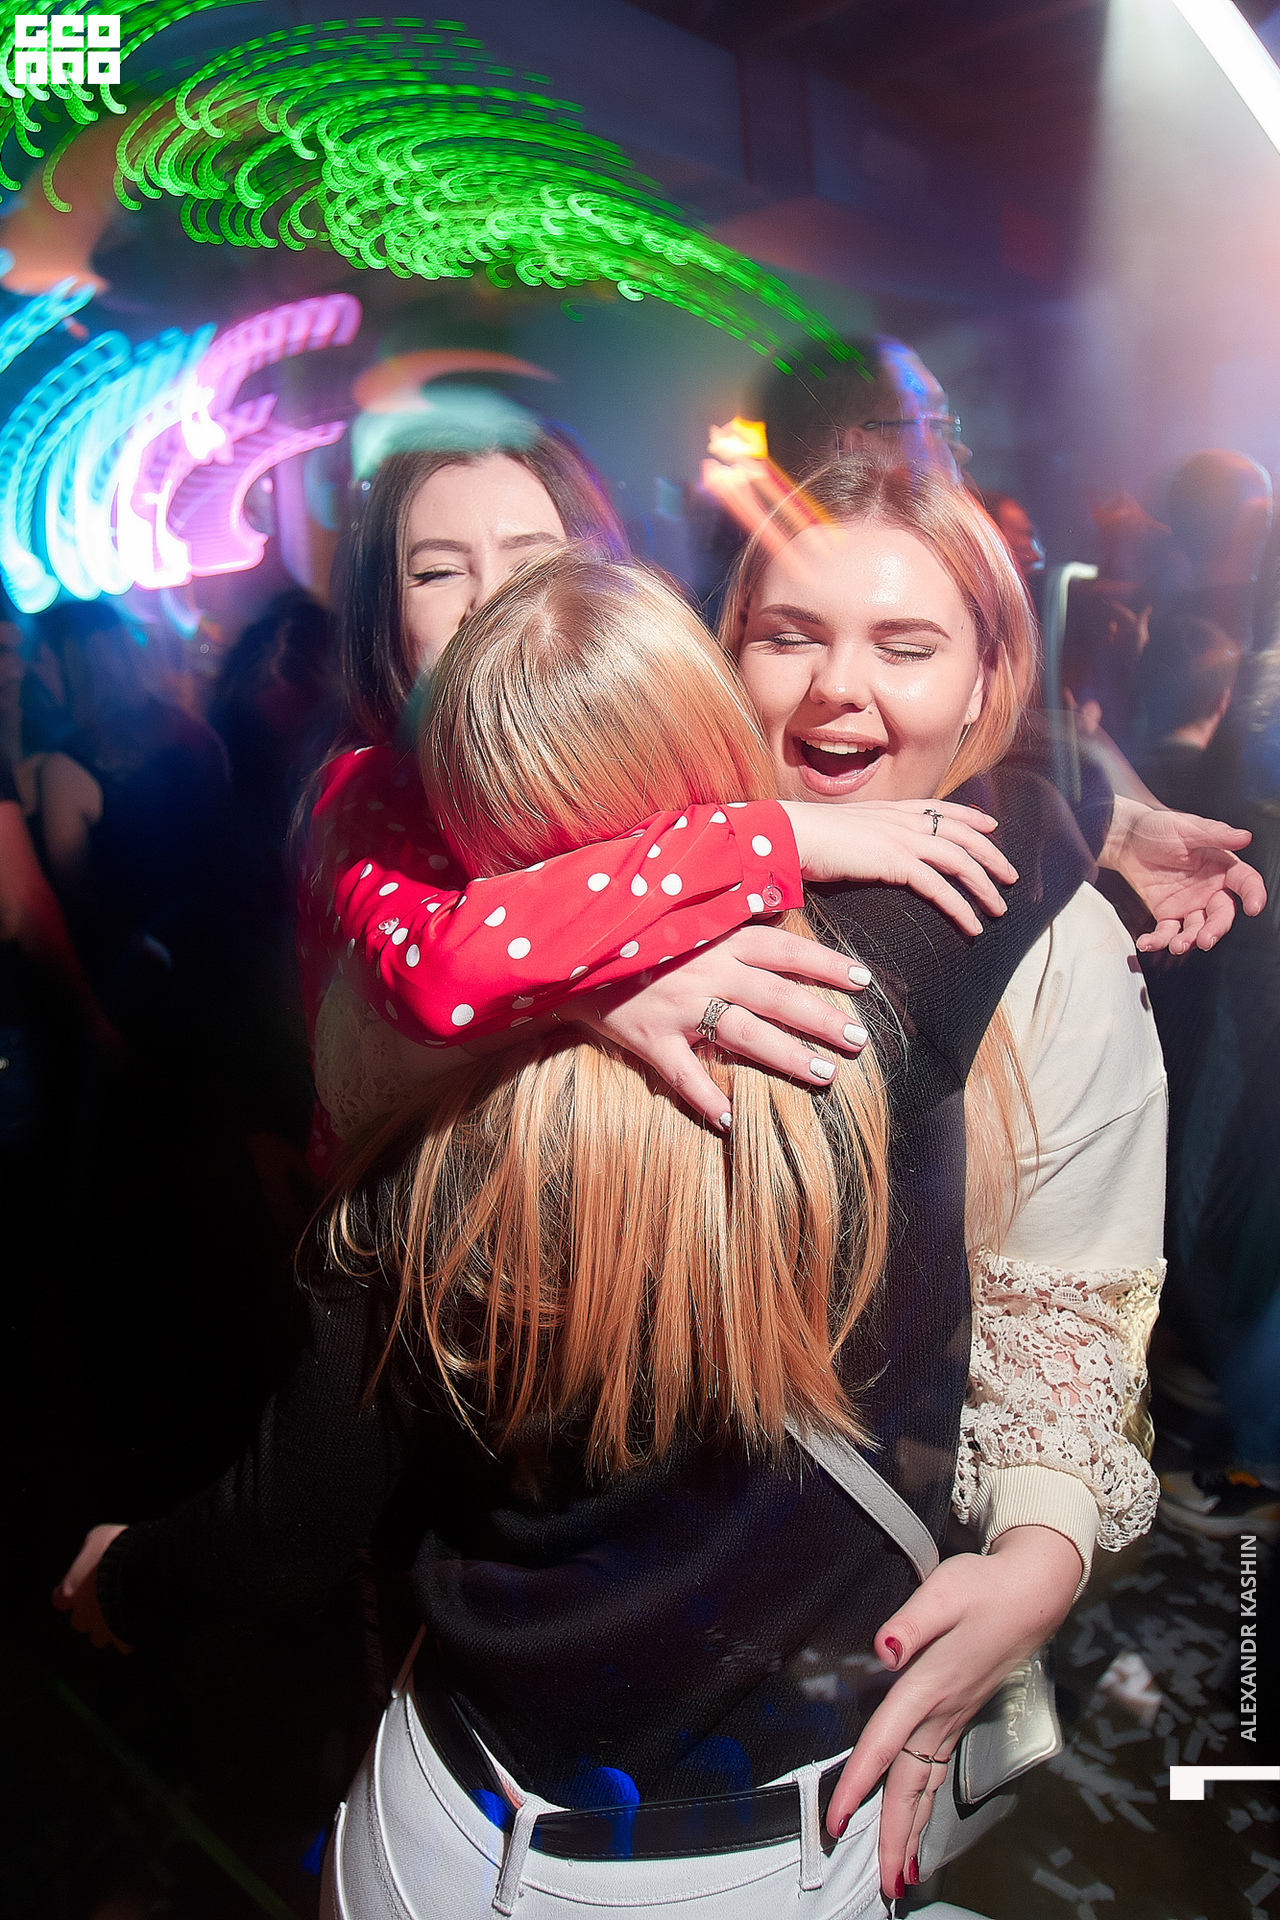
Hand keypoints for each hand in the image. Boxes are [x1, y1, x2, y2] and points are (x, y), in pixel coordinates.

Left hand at [52, 1525, 132, 1651]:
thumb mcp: (98, 1537)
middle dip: (91, 1613)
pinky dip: (129, 1634)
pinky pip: (123, 1643)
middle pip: (80, 1622)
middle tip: (108, 1597)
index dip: (73, 1593)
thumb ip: (87, 1551)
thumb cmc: (118, 1550)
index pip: (60, 1600)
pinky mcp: (123, 1639)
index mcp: (70, 1592)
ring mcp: (103, 1630)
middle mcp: (82, 1615)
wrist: (146, 1569)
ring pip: (100, 1637)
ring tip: (125, 1610)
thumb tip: (86, 1555)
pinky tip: (139, 1618)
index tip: (85, 1585)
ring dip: (109, 1626)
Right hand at [558, 923, 873, 1128]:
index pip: (785, 949)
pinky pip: (681, 1074)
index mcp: (717, 939)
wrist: (568, 951)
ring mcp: (677, 1007)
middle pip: (776, 996)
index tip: (864, 980)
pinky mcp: (647, 1038)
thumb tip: (779, 909)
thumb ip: (728, 921)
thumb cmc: (635, 934)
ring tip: (824, 1075)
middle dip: (821, 1017)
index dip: (827, 964)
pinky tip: (731, 1121)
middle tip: (859, 1040)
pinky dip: (705, 1098)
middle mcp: (705, 971)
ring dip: (786, 1055)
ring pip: (743, 1033)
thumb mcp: (683, 916)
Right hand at [781, 799, 1017, 937]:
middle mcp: (901, 819)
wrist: (789, 834)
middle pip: (962, 834)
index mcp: (890, 809)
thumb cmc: (805, 838)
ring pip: (959, 859)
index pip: (941, 808)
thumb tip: (865, 852)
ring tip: (998, 908)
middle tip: (1011, 876)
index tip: (991, 825)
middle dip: (991, 855)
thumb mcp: (842, 834)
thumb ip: (862, 840)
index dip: (971, 816)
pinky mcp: (895, 861)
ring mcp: (901, 838)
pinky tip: (972, 925)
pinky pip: (939, 887)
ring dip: (984, 885)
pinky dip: (960, 906)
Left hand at [825, 1525, 1080, 1897]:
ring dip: (911, 1833)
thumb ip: (911, 1622)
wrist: (1034, 1594)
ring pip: (925, 1787)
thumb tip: (887, 1647)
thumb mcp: (944, 1592)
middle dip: (893, 1836)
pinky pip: (936, 1774)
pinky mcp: (959, 1716)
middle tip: (883, 1886)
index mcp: (928, 1685)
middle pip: (909, 1785)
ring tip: (899, 1878)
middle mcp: (940, 1711)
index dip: (858, 1781)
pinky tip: (919, 1830)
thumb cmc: (985, 1588)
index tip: (836, 1819)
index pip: (884, 1742)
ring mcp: (953, 1718)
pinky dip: (926, 1809)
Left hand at [1103, 797, 1266, 952]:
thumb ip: (1215, 834)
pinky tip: (1149, 942)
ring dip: (1189, 941)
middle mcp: (1210, 889)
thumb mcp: (1187, 827)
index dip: (1254, 894)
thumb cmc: (1159, 828)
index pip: (1245, 883)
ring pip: (1196, 929)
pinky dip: (1159, 941)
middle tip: (1205, 939)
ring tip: (1177, 945)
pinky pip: (1167, 932)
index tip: (1254, 907)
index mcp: (1222, 867)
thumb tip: (1244, 837)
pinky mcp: (1167, 914)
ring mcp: (1189, 904)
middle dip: (1215, 929)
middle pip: (1221, 914)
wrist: (1126, 839)